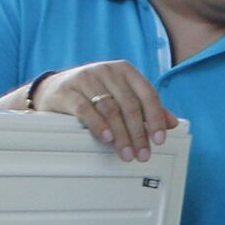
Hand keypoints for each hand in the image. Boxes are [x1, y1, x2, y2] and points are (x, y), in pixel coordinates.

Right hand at [34, 62, 175, 161]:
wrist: (53, 88)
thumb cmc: (91, 93)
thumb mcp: (120, 95)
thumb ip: (145, 107)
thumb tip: (171, 123)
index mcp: (125, 71)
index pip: (147, 94)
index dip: (155, 118)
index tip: (159, 138)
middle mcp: (107, 71)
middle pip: (129, 105)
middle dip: (138, 133)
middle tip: (142, 153)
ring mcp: (86, 79)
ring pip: (110, 109)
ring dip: (121, 135)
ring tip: (126, 152)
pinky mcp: (68, 91)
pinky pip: (86, 110)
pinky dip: (98, 126)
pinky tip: (107, 138)